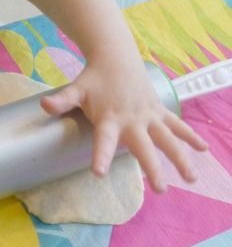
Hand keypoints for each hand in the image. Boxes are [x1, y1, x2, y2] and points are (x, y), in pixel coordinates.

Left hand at [40, 58, 208, 192]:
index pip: (103, 141)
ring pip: (168, 139)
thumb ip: (62, 100)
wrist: (115, 56)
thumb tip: (43, 105)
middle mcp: (132, 119)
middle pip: (144, 147)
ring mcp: (149, 115)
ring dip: (181, 158)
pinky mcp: (158, 110)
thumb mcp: (76, 89)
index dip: (100, 156)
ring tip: (191, 179)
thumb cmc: (93, 79)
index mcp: (109, 118)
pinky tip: (204, 149)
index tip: (99, 174)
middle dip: (153, 168)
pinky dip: (190, 136)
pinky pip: (177, 125)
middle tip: (160, 190)